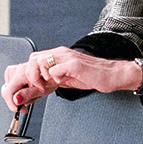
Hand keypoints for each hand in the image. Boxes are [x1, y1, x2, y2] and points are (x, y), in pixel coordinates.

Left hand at [1, 47, 142, 107]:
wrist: (113, 75)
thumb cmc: (92, 77)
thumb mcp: (66, 79)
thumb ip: (50, 81)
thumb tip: (35, 90)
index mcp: (58, 55)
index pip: (33, 59)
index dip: (29, 75)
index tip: (34, 89)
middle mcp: (61, 53)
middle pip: (33, 58)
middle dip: (31, 77)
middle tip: (39, 88)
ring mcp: (68, 57)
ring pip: (40, 61)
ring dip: (41, 78)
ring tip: (49, 87)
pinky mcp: (75, 65)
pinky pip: (55, 70)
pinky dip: (55, 79)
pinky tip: (64, 82)